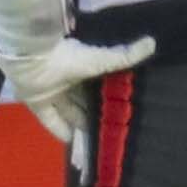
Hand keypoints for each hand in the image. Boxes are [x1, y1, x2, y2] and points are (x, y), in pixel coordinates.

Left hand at [0, 32, 155, 141]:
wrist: (33, 57)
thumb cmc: (69, 57)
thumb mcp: (101, 60)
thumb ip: (125, 56)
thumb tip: (152, 42)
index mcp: (81, 67)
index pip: (97, 85)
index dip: (107, 97)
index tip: (122, 110)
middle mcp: (67, 80)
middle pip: (83, 101)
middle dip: (95, 113)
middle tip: (112, 129)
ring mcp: (51, 92)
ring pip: (69, 112)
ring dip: (80, 125)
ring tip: (97, 140)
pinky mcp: (37, 104)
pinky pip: (51, 121)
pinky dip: (60, 131)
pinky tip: (72, 144)